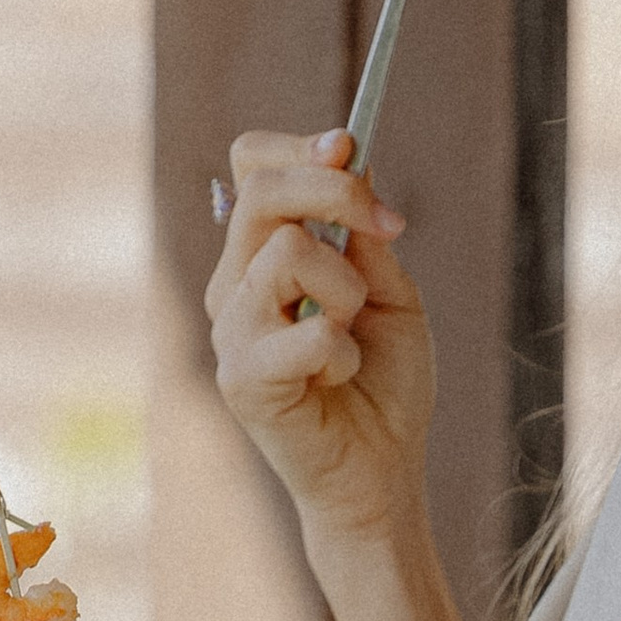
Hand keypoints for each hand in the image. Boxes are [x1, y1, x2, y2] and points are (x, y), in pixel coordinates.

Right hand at [206, 131, 435, 543]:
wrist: (380, 471)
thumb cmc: (381, 384)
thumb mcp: (390, 289)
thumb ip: (363, 231)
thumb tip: (350, 154)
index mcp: (259, 256)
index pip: (251, 166)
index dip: (301, 148)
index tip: (352, 149)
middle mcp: (232, 287)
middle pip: (262, 192)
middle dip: (336, 192)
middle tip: (388, 228)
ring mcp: (230, 334)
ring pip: (288, 252)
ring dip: (347, 290)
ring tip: (351, 337)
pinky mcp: (241, 381)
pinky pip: (309, 332)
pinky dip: (344, 353)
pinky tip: (337, 380)